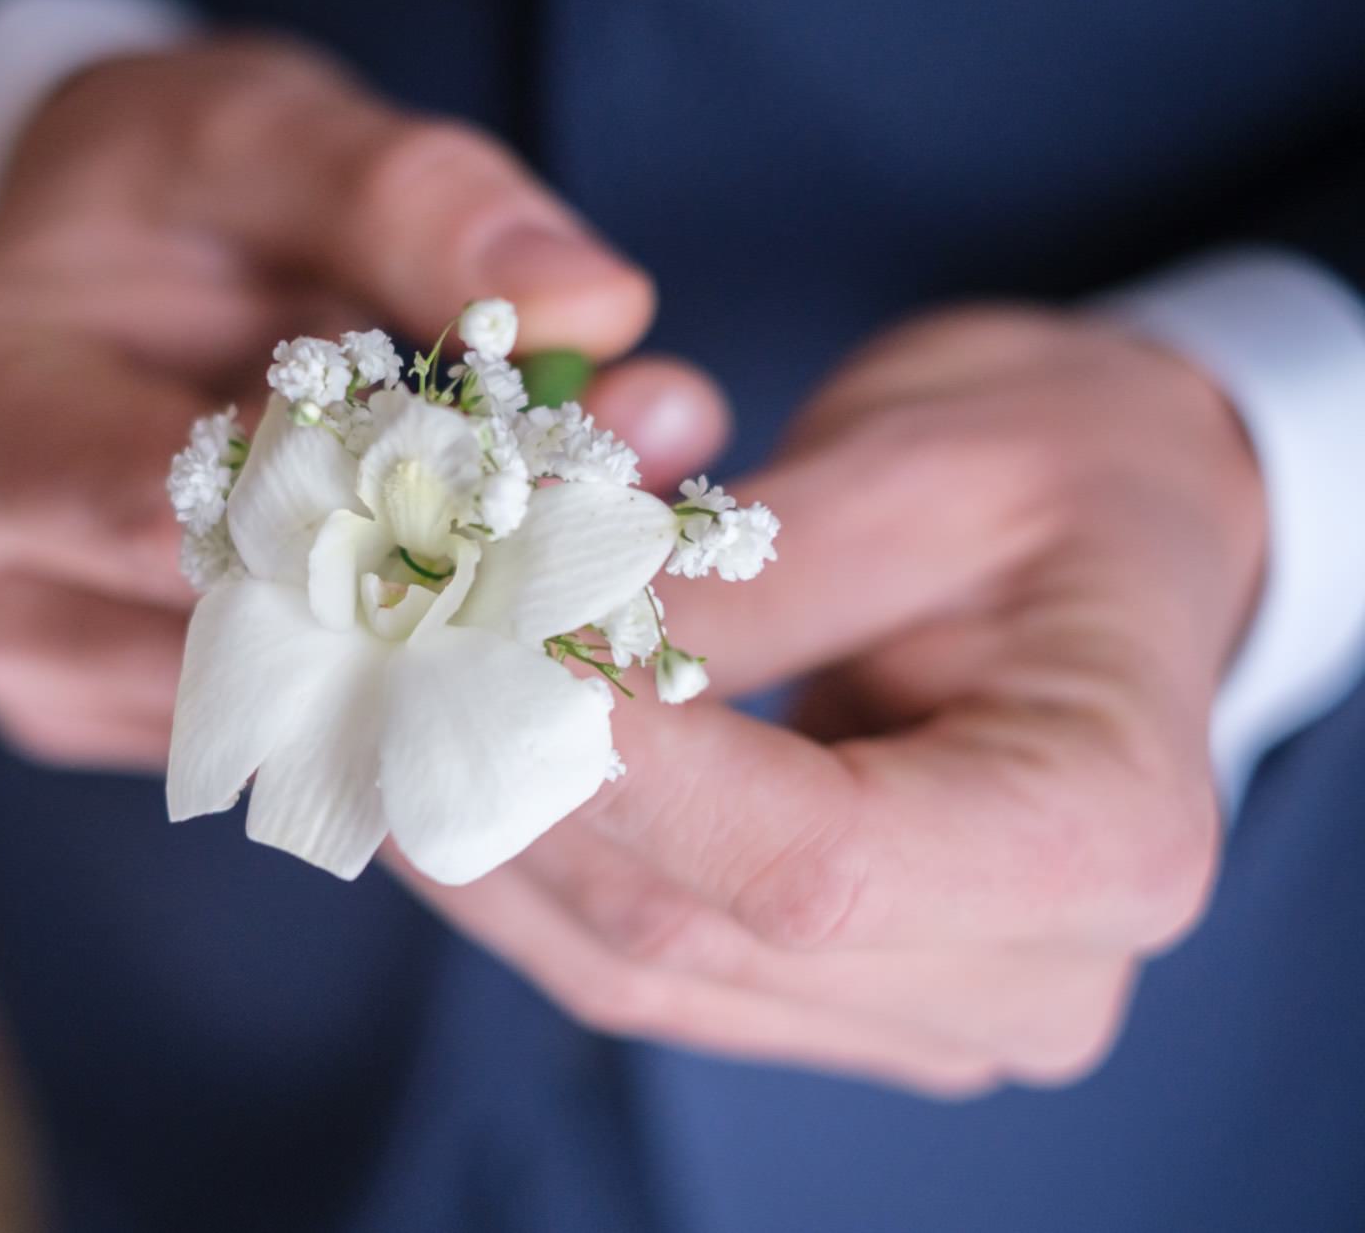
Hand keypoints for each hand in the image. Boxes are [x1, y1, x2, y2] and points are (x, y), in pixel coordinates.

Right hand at [0, 36, 719, 767]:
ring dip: (478, 634)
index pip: (174, 518)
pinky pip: (320, 729)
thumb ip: (410, 198)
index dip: (384, 502)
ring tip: (605, 525)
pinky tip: (528, 591)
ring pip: (309, 709)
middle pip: (252, 642)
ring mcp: (55, 686)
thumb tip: (594, 305)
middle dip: (465, 580)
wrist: (99, 277)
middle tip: (641, 504)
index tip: (571, 459)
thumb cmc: (163, 194)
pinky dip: (438, 669)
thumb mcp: (262, 132)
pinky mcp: (143, 731)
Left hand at [397, 306, 1265, 1096]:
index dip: (611, 773)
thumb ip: (738, 581)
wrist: (1123, 532)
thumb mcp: (923, 468)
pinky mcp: (834, 999)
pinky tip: (426, 768)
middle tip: (360, 663)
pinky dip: (518, 867)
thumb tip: (528, 642)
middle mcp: (1030, 975)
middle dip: (499, 791)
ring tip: (357, 710)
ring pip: (635, 966)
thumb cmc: (1062, 472)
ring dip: (475, 839)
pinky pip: (637, 963)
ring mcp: (924, 1012)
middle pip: (695, 929)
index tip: (461, 653)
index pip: (812, 860)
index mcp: (1106, 837)